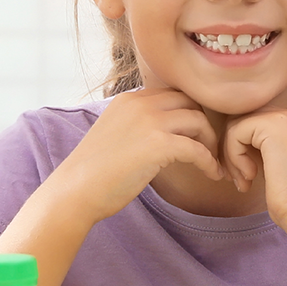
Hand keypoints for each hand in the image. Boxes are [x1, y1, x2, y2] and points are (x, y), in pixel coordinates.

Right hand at [48, 88, 227, 222]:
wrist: (74, 191)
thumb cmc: (94, 172)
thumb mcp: (116, 133)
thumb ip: (139, 125)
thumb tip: (164, 132)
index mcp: (130, 99)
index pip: (174, 94)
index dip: (190, 113)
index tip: (197, 135)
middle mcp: (140, 104)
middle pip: (190, 102)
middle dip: (204, 124)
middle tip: (209, 148)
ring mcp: (149, 122)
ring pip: (199, 120)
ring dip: (210, 143)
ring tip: (211, 163)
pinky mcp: (158, 145)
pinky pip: (197, 149)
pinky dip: (209, 162)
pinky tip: (212, 175)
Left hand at [219, 107, 286, 227]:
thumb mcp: (276, 165)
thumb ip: (261, 148)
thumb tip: (231, 138)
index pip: (254, 126)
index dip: (243, 150)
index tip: (246, 177)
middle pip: (242, 123)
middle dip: (234, 153)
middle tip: (240, 180)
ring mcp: (284, 118)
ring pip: (235, 127)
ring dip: (232, 158)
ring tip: (245, 182)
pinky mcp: (271, 125)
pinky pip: (235, 133)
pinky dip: (235, 157)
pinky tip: (251, 177)